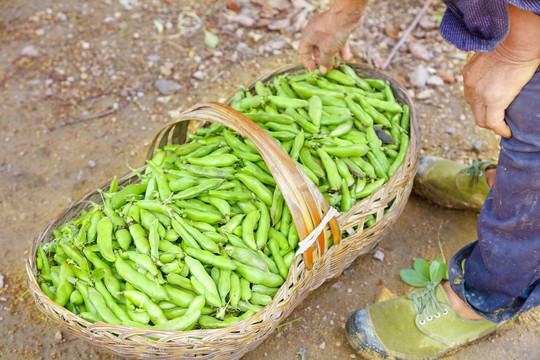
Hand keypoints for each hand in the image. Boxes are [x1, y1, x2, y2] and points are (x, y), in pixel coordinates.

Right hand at [298, 0, 366, 73]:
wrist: (347, 15)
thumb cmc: (332, 32)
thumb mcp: (327, 51)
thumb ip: (324, 62)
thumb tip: (323, 71)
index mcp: (308, 35)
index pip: (303, 51)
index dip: (307, 62)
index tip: (314, 70)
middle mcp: (315, 30)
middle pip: (316, 49)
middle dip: (323, 60)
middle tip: (328, 68)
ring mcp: (326, 27)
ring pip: (327, 45)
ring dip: (332, 56)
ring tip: (338, 65)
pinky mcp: (337, 26)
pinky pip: (336, 39)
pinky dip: (340, 48)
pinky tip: (346, 57)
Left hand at [462, 5, 539, 137]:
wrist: (517, 40)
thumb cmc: (511, 41)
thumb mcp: (490, 54)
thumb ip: (487, 64)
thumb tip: (497, 67)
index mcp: (469, 74)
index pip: (471, 95)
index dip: (481, 103)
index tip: (491, 106)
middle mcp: (470, 86)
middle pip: (474, 108)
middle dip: (484, 114)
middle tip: (497, 118)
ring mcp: (480, 94)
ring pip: (481, 119)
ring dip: (491, 124)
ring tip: (502, 126)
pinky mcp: (494, 100)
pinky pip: (493, 122)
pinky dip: (500, 129)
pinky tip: (508, 131)